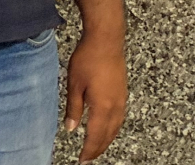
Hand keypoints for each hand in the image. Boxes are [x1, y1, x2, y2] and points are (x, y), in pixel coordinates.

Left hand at [65, 30, 127, 160]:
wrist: (106, 41)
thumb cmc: (87, 59)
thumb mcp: (74, 84)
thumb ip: (74, 108)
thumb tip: (71, 128)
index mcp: (102, 107)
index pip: (95, 136)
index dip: (88, 150)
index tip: (81, 160)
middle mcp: (116, 107)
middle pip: (108, 135)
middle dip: (97, 149)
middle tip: (88, 159)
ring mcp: (122, 100)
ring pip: (115, 128)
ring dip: (106, 140)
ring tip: (96, 148)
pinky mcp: (123, 94)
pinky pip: (119, 119)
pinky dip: (112, 129)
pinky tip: (107, 129)